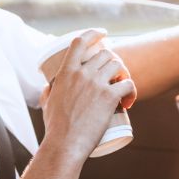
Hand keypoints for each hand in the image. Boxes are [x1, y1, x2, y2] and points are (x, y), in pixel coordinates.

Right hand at [40, 30, 136, 157]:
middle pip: (106, 54)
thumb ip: (48, 92)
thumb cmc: (55, 127)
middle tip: (115, 74)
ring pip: (118, 65)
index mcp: (65, 72)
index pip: (80, 42)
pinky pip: (128, 84)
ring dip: (124, 73)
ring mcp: (96, 84)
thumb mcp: (47, 103)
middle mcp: (82, 74)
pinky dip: (132, 91)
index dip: (94, 33)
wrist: (64, 144)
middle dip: (113, 60)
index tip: (103, 34)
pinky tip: (129, 100)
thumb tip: (48, 87)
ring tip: (122, 85)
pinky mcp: (109, 97)